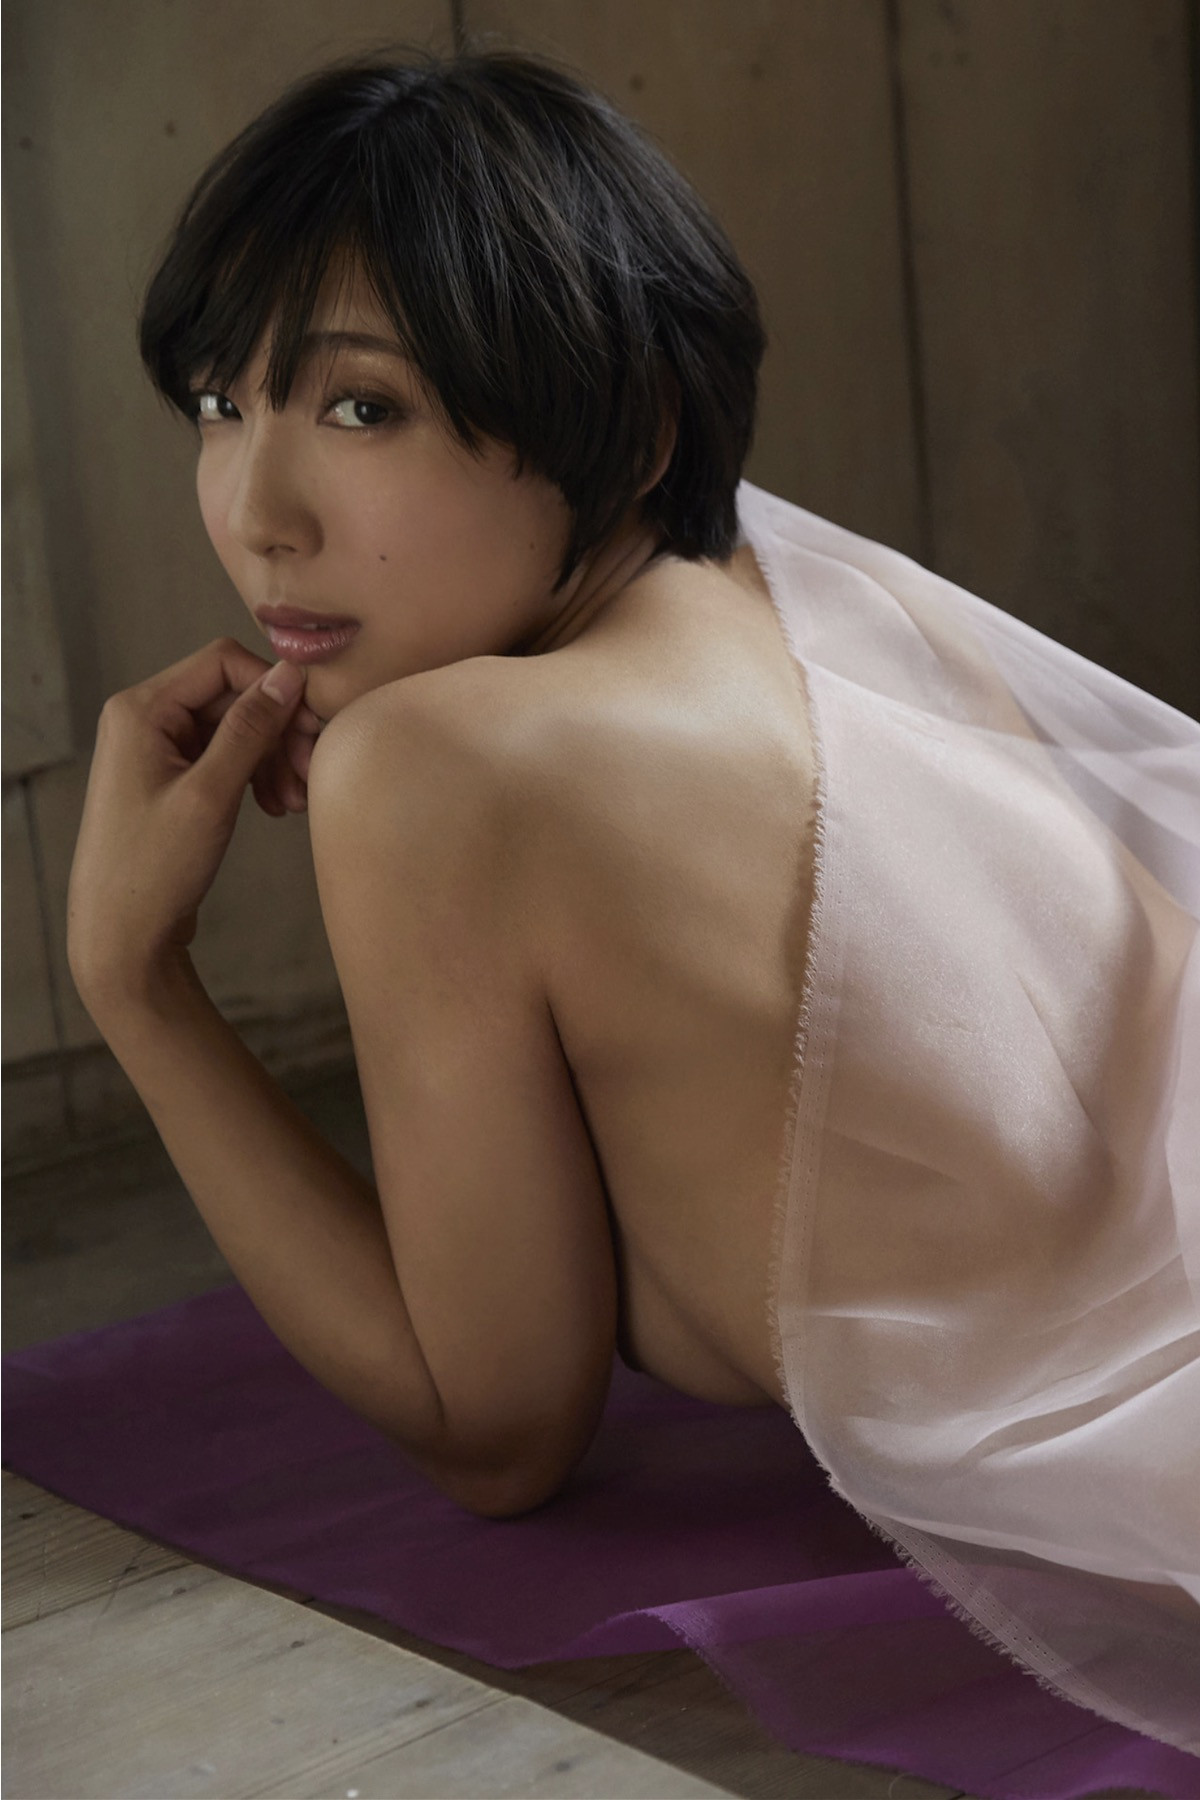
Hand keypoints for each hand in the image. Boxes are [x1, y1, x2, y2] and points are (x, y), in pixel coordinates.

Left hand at [67, 637, 323, 1006]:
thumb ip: (250, 729)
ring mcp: (156, 750)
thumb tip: (289, 675)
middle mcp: (144, 720)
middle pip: (231, 696)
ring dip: (272, 757)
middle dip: (277, 730)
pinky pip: (225, 757)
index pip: (223, 663)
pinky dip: (256, 775)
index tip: (312, 726)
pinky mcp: (171, 779)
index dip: (274, 687)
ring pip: (234, 729)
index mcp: (140, 710)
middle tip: (311, 771)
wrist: (120, 936)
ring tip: (295, 801)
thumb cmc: (152, 869)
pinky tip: (277, 806)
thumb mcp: (211, 795)